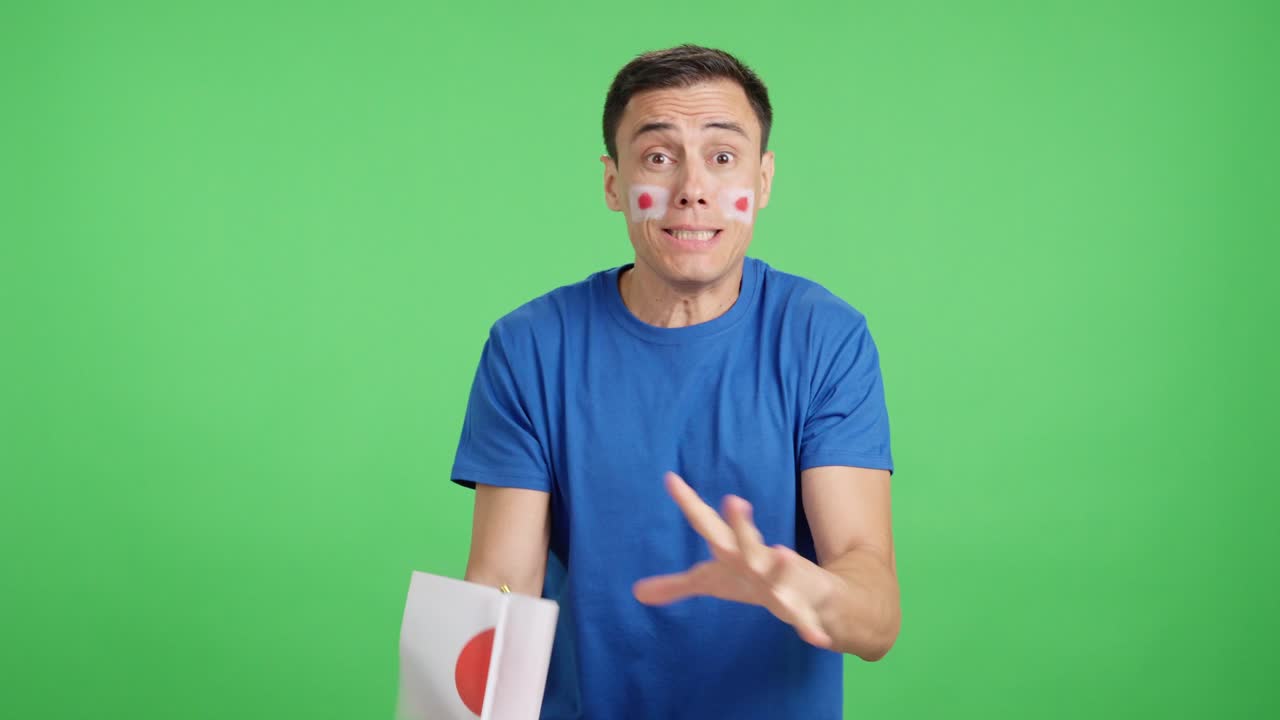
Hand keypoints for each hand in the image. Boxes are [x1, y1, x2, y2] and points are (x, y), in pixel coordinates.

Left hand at [632, 472, 837, 648]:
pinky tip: (815, 640)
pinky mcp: (801, 605)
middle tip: (734, 500)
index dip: (688, 502)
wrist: (809, 592)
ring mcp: (781, 580)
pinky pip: (804, 618)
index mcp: (732, 551)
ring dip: (782, 564)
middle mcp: (757, 559)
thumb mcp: (711, 581)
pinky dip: (810, 627)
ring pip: (780, 572)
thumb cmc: (752, 580)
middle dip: (741, 523)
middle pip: (745, 540)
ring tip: (784, 553)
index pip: (706, 524)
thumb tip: (636, 592)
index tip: (669, 478)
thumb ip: (676, 585)